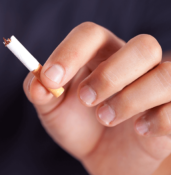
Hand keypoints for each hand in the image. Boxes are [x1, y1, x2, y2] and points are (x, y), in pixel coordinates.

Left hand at [23, 22, 170, 174]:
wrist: (102, 157)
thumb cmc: (78, 125)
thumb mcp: (52, 109)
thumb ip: (40, 92)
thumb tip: (37, 82)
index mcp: (100, 55)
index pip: (91, 34)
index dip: (70, 52)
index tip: (50, 78)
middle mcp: (133, 65)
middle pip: (142, 46)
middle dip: (109, 75)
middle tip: (86, 100)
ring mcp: (158, 87)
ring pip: (165, 75)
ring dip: (130, 99)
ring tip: (105, 118)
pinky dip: (155, 120)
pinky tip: (138, 130)